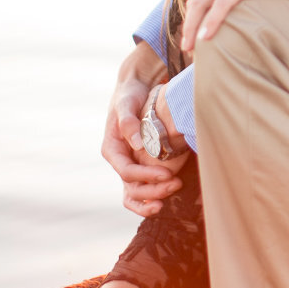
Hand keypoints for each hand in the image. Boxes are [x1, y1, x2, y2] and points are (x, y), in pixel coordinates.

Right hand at [101, 46, 183, 209]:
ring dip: (156, 195)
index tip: (168, 174)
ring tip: (176, 188)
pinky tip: (170, 195)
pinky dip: (155, 195)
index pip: (127, 172)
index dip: (147, 176)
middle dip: (154, 189)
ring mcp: (130, 165)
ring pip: (138, 192)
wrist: (135, 91)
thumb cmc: (129, 97)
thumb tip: (136, 144)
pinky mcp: (141, 165)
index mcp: (112, 150)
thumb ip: (128, 122)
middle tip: (176, 184)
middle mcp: (120, 161)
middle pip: (133, 186)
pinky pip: (145, 187)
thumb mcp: (125, 105)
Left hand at [180, 0, 288, 52]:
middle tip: (186, 48)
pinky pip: (222, 2)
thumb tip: (239, 18)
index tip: (193, 38)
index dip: (193, 17)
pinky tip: (206, 36)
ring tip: (191, 47)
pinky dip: (212, 20)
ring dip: (194, 25)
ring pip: (204, 1)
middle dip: (189, 24)